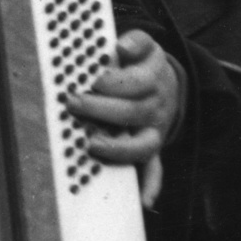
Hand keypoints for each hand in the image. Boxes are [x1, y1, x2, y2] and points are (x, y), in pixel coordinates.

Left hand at [68, 30, 180, 207]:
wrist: (167, 83)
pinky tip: (142, 200)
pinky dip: (150, 185)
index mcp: (152, 79)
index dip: (114, 82)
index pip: (136, 82)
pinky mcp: (150, 147)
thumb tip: (123, 45)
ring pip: (144, 145)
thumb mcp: (143, 45)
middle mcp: (155, 107)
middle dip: (101, 109)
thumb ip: (134, 41)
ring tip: (90, 144)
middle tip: (73, 102)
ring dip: (118, 148)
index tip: (93, 79)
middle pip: (133, 112)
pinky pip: (154, 170)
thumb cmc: (142, 63)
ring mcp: (154, 130)